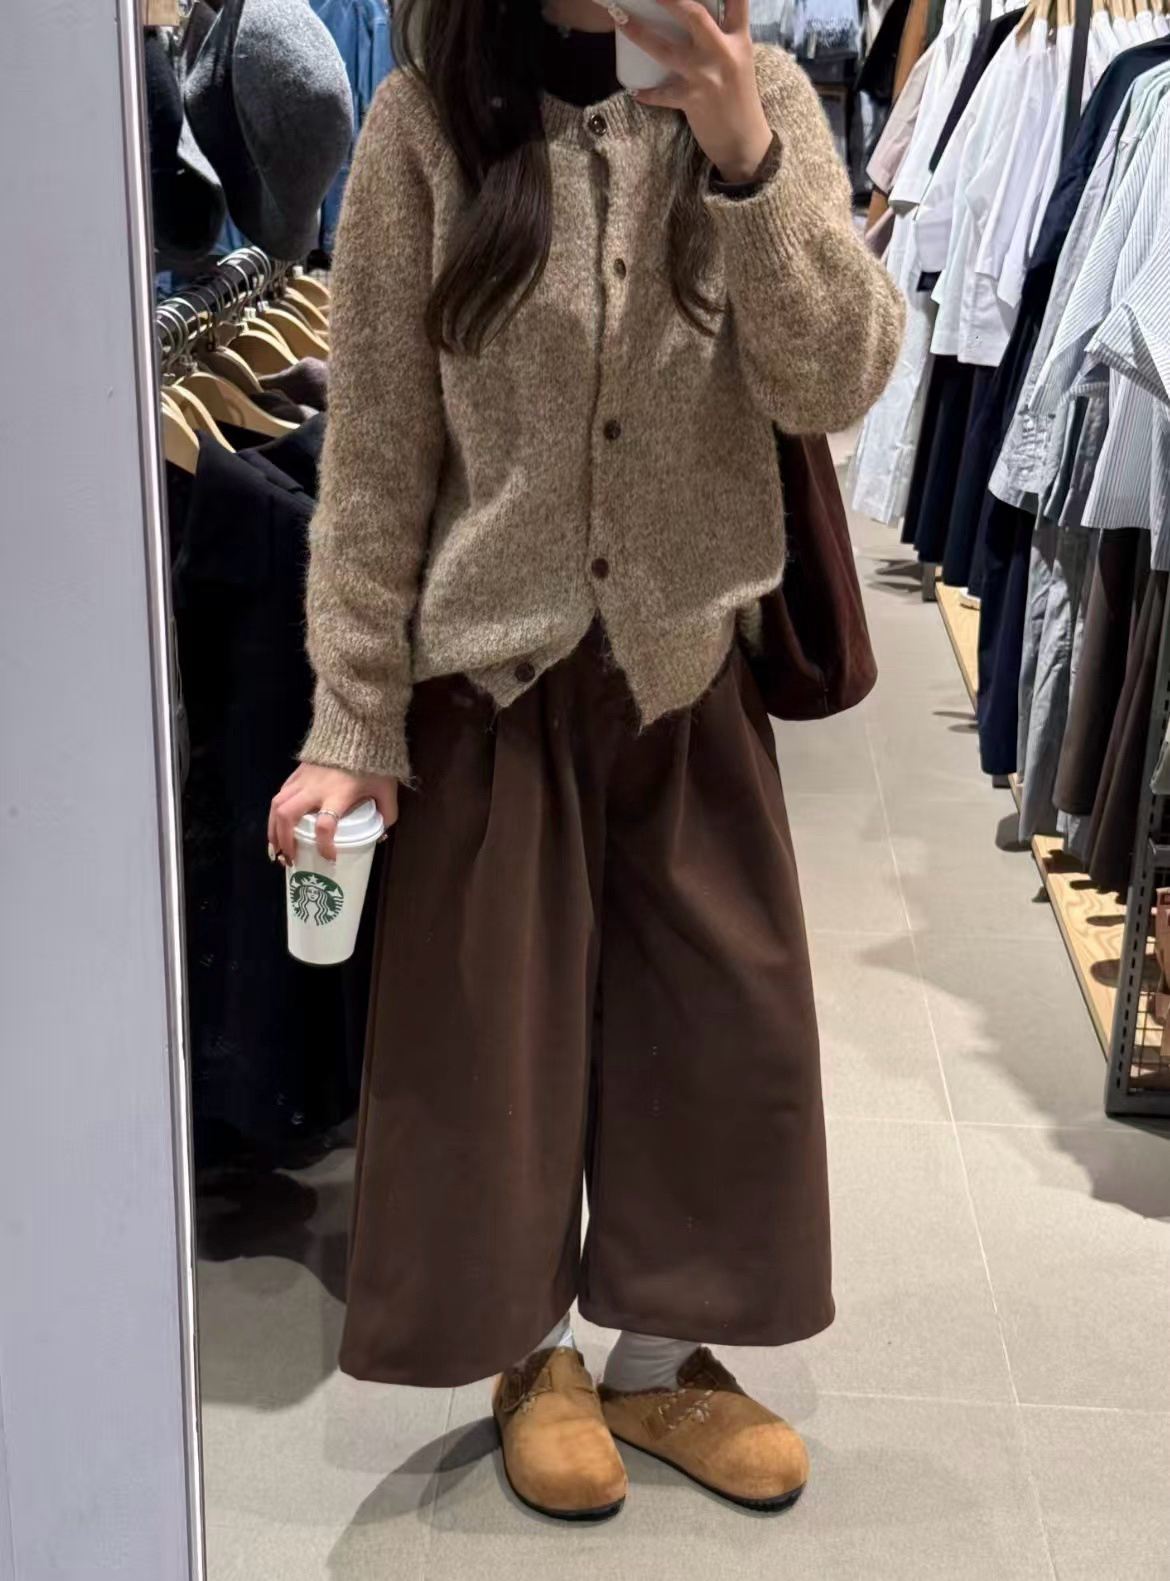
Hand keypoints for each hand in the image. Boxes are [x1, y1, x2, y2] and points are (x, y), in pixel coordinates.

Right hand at [268, 764, 398, 863]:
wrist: (359, 730)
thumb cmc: (374, 763)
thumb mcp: (387, 790)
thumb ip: (387, 814)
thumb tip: (380, 835)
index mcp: (339, 794)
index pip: (326, 824)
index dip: (325, 845)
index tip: (329, 859)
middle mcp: (315, 788)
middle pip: (288, 816)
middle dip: (284, 841)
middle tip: (289, 859)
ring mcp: (303, 779)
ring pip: (277, 805)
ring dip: (273, 830)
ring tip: (275, 848)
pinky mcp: (297, 772)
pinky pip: (280, 794)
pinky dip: (275, 813)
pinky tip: (278, 825)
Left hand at [613, 0, 772, 183]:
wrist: (745, 143)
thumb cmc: (741, 102)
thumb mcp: (740, 63)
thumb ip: (723, 42)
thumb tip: (697, 24)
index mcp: (739, 40)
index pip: (737, 1)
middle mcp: (723, 53)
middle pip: (694, 14)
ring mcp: (705, 76)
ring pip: (665, 49)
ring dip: (639, 33)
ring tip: (620, 21)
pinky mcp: (691, 99)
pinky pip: (661, 93)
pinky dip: (647, 93)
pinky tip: (636, 92)